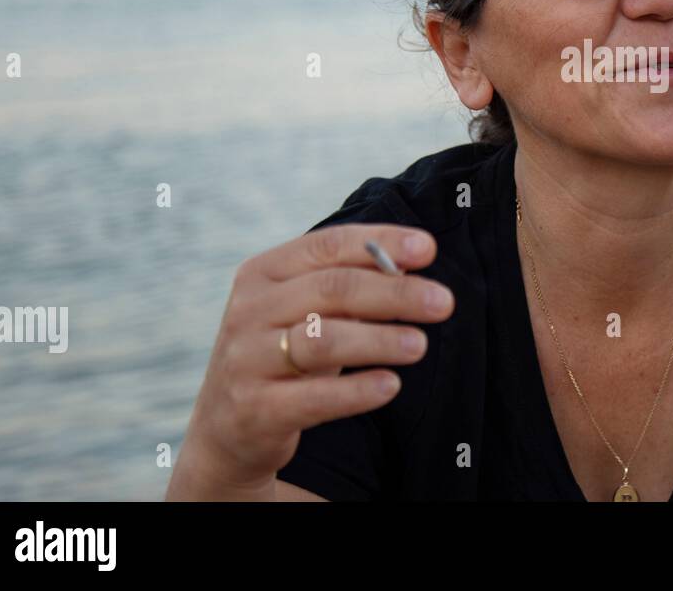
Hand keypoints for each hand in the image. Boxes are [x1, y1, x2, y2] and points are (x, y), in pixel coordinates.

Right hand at [164, 223, 452, 499]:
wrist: (229, 428)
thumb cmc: (286, 352)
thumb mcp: (306, 310)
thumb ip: (349, 285)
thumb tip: (415, 265)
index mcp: (263, 272)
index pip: (328, 245)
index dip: (381, 243)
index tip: (428, 249)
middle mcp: (249, 310)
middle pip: (332, 290)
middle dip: (394, 293)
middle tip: (443, 302)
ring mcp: (246, 361)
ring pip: (322, 341)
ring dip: (379, 341)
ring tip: (420, 345)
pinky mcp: (254, 410)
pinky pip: (313, 399)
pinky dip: (356, 392)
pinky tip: (390, 386)